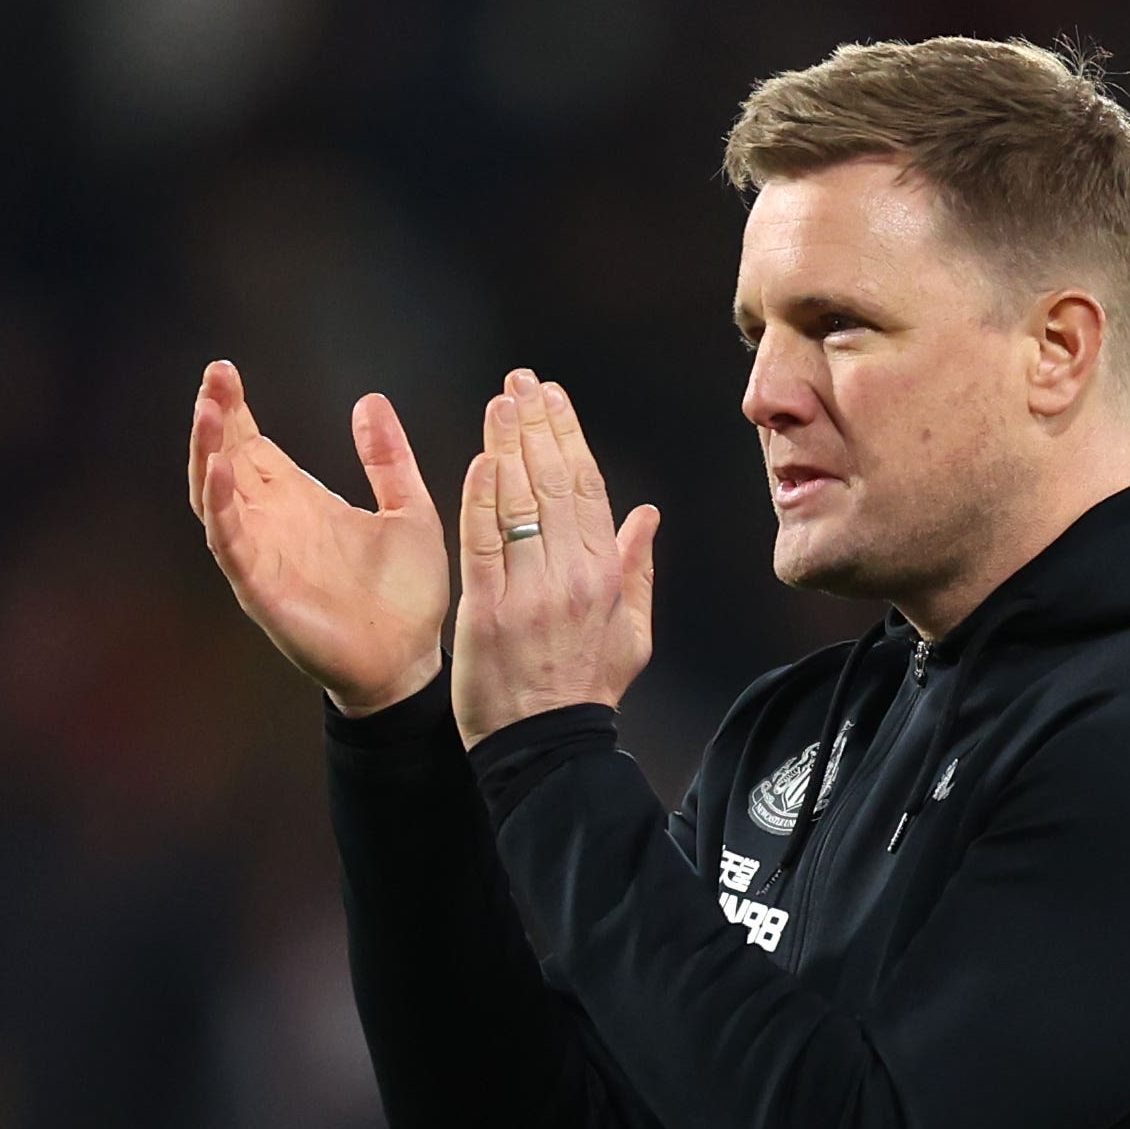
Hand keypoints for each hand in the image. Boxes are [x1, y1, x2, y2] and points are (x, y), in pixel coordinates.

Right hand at [187, 360, 450, 716]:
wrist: (410, 662)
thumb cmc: (407, 596)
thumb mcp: (409, 511)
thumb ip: (388, 460)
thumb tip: (370, 400)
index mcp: (300, 501)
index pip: (252, 445)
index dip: (235, 409)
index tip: (226, 370)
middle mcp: (272, 522)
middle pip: (225, 459)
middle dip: (215, 417)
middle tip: (216, 375)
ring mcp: (260, 554)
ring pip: (214, 495)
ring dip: (207, 452)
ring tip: (209, 411)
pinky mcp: (260, 587)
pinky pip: (229, 542)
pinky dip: (220, 506)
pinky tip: (220, 471)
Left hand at [455, 369, 662, 743]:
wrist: (549, 746)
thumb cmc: (589, 689)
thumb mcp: (632, 633)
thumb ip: (636, 568)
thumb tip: (648, 516)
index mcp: (605, 576)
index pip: (586, 488)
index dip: (568, 436)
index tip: (553, 397)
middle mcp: (570, 576)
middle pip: (552, 482)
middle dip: (536, 424)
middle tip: (520, 382)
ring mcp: (528, 591)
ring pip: (517, 502)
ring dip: (506, 444)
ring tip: (500, 402)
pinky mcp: (487, 610)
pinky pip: (483, 541)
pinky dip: (481, 497)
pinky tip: (482, 459)